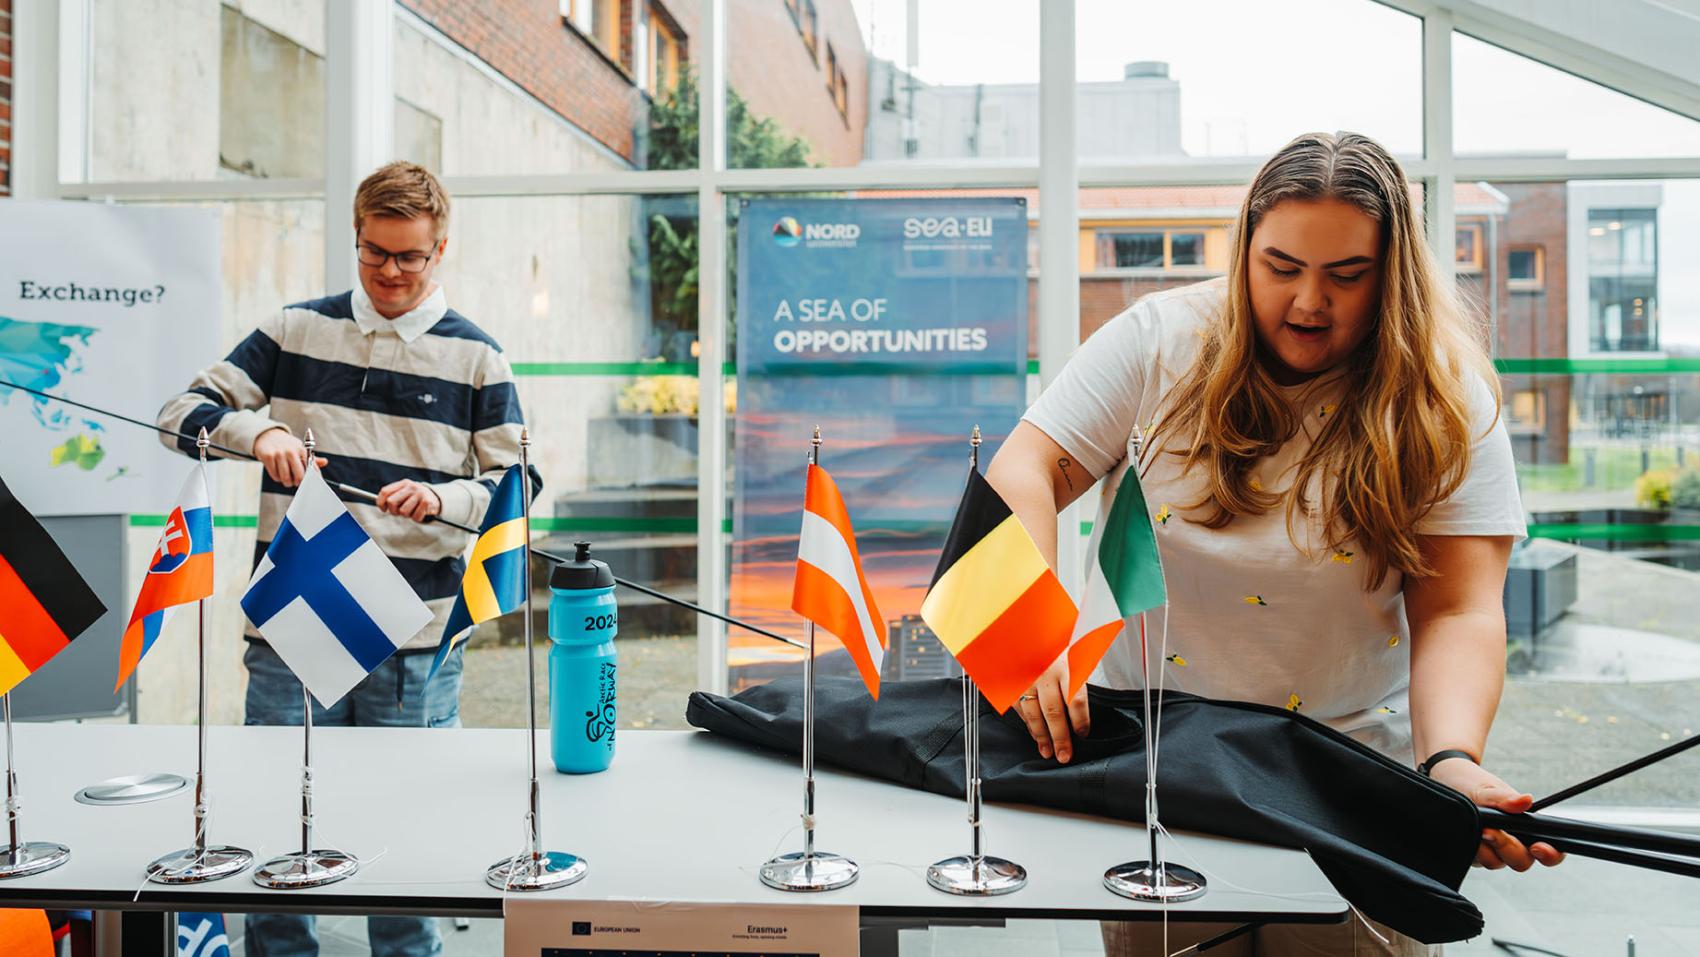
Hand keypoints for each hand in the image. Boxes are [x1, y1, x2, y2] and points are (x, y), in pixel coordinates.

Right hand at [252, 428, 326, 487]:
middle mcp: (291, 451)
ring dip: (287, 482)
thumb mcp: (299, 448)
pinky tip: (278, 472)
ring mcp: (279, 454)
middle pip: (299, 476)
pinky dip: (277, 478)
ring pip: (286, 478)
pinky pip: (275, 476)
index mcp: (301, 450)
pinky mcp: (268, 457)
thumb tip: (325, 462)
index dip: (312, 479)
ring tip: (286, 478)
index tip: (312, 484)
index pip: (311, 468)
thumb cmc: (287, 446)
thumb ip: (311, 459)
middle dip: (298, 483)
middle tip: (296, 482)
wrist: (268, 435)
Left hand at [375, 479, 441, 522]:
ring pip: (403, 511)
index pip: (385, 491)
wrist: (436, 498)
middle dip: (393, 511)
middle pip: (392, 502)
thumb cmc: (415, 498)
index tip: (383, 509)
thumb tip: (380, 505)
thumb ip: (393, 496)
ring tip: (411, 511)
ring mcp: (419, 494)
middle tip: (398, 512)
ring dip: (406, 515)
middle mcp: (411, 487)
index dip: (380, 502)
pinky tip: (419, 513)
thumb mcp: (405, 493)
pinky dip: (416, 518)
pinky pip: (415, 517)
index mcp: (403, 483)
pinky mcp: (427, 502)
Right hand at [1014, 656, 1088, 762]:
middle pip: (1054, 712)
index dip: (1080, 721)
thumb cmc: (1052, 646)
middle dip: (1060, 737)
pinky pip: (1021, 710)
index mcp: (1065, 665)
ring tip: (1048, 752)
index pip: (1075, 699)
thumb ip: (1077, 678)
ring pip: (1034, 714)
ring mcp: (1025, 679)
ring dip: (1042, 737)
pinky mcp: (1011, 685)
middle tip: (1065, 755)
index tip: (1083, 734)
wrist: (1022, 631)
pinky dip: (1029, 725)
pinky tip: (1036, 735)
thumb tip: (1081, 711)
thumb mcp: (1071, 653)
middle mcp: (1044, 673)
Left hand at [1427, 758, 1565, 871]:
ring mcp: (1490, 850)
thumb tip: (1526, 801)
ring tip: (1478, 828)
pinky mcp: (1471, 853)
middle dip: (1508, 848)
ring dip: (1486, 849)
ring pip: (1496, 863)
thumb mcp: (1486, 788)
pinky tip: (1464, 833)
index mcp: (1525, 827)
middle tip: (1491, 832)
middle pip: (1521, 861)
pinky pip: (1474, 860)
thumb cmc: (1470, 783)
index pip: (1550, 849)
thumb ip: (1504, 798)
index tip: (1538, 848)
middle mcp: (1511, 842)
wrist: (1443, 780)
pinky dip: (1471, 849)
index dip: (1551, 854)